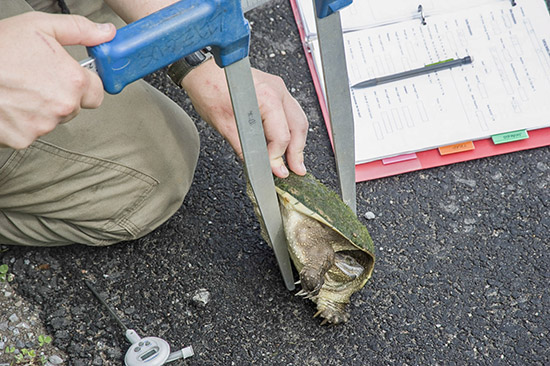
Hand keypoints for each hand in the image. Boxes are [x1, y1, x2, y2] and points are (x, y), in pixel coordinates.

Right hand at [0, 12, 115, 148]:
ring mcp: (44, 125)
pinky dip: (22, 122)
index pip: (97, 93)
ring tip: (19, 90)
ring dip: (42, 110)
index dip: (84, 84)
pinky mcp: (24, 139)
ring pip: (53, 120)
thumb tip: (105, 33)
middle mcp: (63, 107)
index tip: (70, 78)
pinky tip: (10, 105)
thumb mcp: (40, 27)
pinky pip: (31, 132)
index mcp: (73, 81)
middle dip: (61, 95)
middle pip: (74, 107)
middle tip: (36, 79)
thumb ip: (79, 31)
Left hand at [181, 59, 307, 177]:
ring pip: (298, 119)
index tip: (276, 171)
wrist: (203, 71)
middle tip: (296, 170)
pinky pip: (290, 112)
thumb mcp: (225, 127)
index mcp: (267, 98)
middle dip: (297, 152)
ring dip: (297, 141)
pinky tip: (286, 142)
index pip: (282, 135)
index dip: (278, 157)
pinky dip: (291, 129)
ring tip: (294, 160)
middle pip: (298, 127)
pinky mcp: (276, 89)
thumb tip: (260, 166)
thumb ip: (246, 149)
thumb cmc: (210, 90)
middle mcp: (277, 90)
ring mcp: (279, 88)